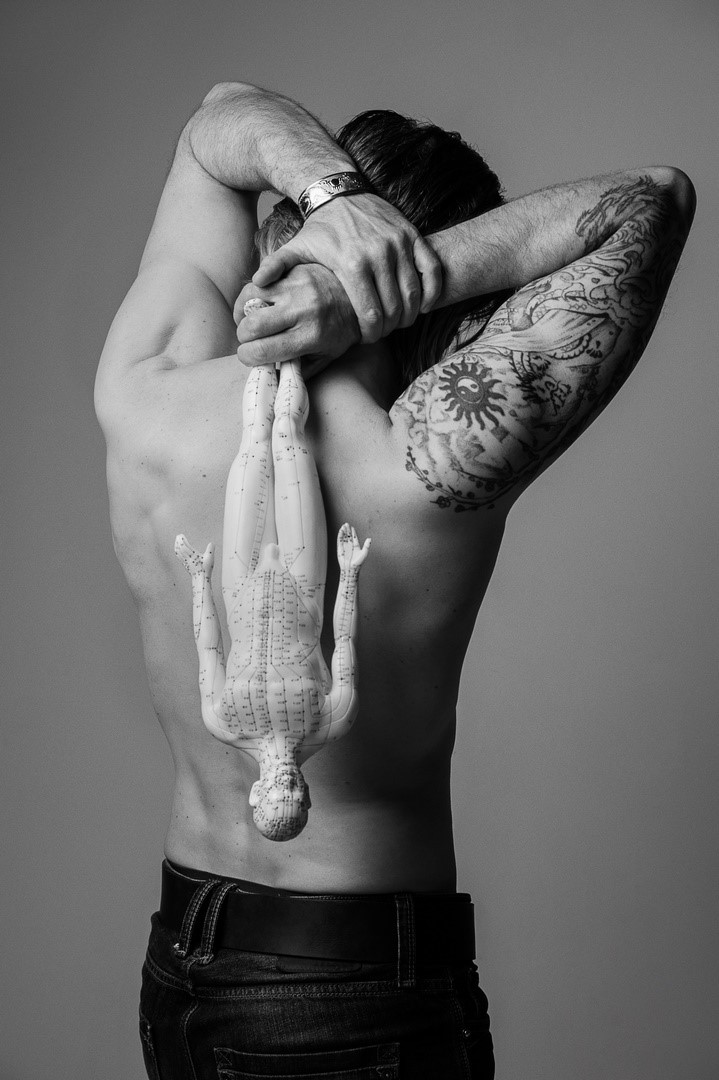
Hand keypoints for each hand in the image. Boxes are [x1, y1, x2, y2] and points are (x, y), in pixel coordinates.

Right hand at [235, 263, 359, 375]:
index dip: (247, 357)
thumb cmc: (340, 331)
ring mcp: (296, 287)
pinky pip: (258, 280)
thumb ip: (299, 370)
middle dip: (243, 337)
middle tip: (248, 340)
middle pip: (252, 326)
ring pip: (249, 299)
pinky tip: (254, 303)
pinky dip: (250, 294)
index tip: (247, 357)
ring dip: (242, 313)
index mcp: (310, 336)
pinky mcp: (292, 270)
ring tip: (248, 321)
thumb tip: (271, 378)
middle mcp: (302, 310)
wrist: (360, 295)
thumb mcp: (326, 357)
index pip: (264, 350)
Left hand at [251, 193, 442, 342]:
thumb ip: (276, 267)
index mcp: (352, 264)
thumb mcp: (295, 247)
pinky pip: (432, 271)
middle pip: (394, 309)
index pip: (369, 314)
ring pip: (414, 293)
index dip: (370, 333)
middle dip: (389, 327)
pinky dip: (431, 292)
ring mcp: (399, 244)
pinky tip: (423, 304)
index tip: (366, 338)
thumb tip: (255, 286)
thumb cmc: (319, 227)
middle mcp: (379, 254)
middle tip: (382, 332)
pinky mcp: (413, 236)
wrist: (340, 190)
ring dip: (410, 313)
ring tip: (399, 321)